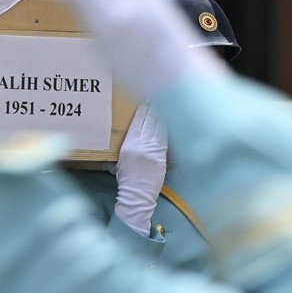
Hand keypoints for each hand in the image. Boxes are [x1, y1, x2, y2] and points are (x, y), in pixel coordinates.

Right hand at [113, 103, 166, 235]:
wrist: (136, 195)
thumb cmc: (127, 181)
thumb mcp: (119, 162)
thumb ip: (125, 148)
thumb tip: (131, 139)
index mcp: (127, 145)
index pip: (137, 122)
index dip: (143, 110)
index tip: (147, 100)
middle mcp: (138, 144)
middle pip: (148, 121)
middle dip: (154, 108)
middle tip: (158, 96)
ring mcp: (150, 150)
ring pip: (158, 127)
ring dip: (162, 114)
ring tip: (166, 103)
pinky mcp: (160, 156)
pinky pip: (166, 137)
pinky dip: (168, 127)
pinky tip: (172, 120)